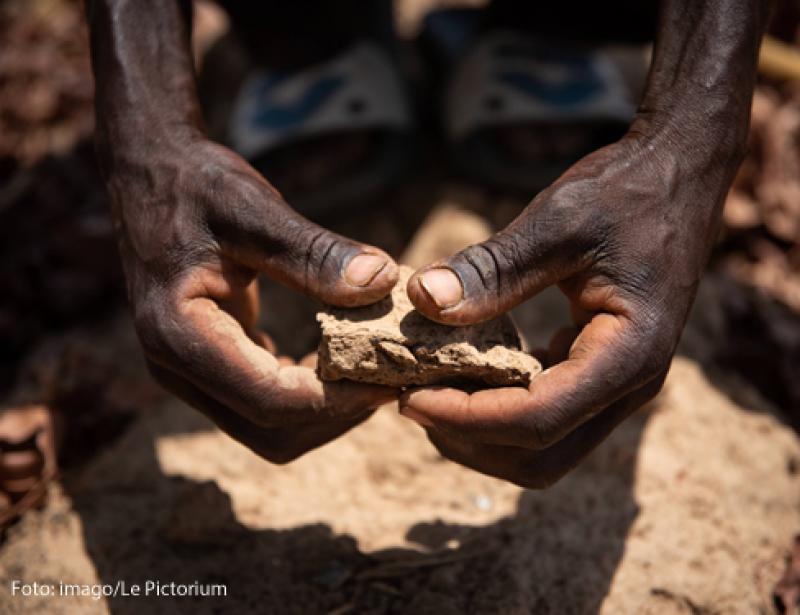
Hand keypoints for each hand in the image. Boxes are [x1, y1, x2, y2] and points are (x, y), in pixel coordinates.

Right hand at [103, 131, 398, 461]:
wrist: (151, 172)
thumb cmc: (196, 183)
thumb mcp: (254, 210)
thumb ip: (313, 254)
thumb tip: (382, 283)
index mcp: (178, 334)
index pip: (269, 399)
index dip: (337, 399)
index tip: (391, 376)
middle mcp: (176, 366)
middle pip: (271, 431)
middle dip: (336, 414)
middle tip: (391, 377)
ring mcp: (190, 371)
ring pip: (270, 428)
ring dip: (325, 410)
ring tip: (374, 370)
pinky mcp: (208, 363)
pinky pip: (264, 402)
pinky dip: (308, 392)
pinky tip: (341, 357)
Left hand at [400, 130, 740, 487]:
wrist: (677, 177)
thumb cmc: (625, 191)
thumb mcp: (559, 221)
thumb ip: (494, 268)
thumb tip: (423, 301)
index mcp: (628, 354)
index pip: (538, 419)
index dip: (467, 418)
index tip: (409, 399)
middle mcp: (629, 385)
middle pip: (540, 456)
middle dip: (471, 441)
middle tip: (412, 402)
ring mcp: (617, 384)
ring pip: (543, 448)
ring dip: (482, 435)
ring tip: (429, 393)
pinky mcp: (601, 372)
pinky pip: (547, 415)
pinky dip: (499, 410)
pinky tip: (462, 375)